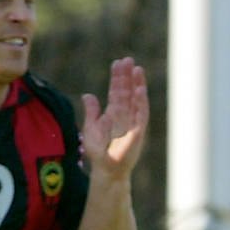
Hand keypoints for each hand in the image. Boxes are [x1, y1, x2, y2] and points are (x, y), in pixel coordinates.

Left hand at [81, 57, 149, 180]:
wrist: (107, 170)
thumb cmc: (98, 152)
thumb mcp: (91, 128)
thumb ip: (92, 112)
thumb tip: (88, 95)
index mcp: (113, 113)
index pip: (116, 91)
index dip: (117, 78)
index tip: (117, 63)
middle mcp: (124, 115)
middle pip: (127, 91)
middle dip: (127, 76)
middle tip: (128, 59)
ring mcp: (133, 122)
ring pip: (135, 99)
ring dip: (136, 84)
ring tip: (137, 69)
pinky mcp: (138, 131)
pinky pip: (141, 113)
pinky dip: (141, 101)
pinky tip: (140, 88)